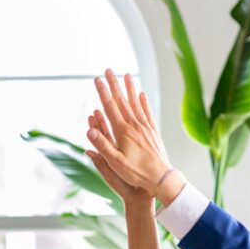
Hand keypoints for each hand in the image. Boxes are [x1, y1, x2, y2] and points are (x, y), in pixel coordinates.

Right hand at [86, 69, 174, 195]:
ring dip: (130, 88)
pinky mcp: (153, 132)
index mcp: (123, 131)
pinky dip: (143, 102)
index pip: (110, 107)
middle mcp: (134, 125)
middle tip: (108, 70)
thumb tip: (89, 129)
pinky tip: (142, 94)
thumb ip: (102, 145)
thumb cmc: (135, 173)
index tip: (96, 79)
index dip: (102, 92)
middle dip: (114, 84)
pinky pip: (147, 112)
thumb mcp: (115, 163)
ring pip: (135, 103)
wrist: (160, 178)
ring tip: (126, 75)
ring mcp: (145, 127)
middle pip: (122, 100)